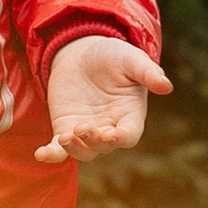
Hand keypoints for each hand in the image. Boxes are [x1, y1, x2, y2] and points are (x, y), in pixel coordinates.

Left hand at [35, 34, 171, 164]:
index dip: (121, 138)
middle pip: (105, 146)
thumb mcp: (131, 58)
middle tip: (83, 127)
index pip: (129, 135)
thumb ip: (148, 72)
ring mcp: (86, 131)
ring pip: (84, 152)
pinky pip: (59, 149)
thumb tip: (167, 86)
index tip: (111, 133)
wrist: (82, 52)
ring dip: (75, 149)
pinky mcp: (64, 128)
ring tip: (67, 136)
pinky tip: (40, 154)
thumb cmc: (112, 56)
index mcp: (130, 115)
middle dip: (95, 141)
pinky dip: (51, 154)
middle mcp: (109, 128)